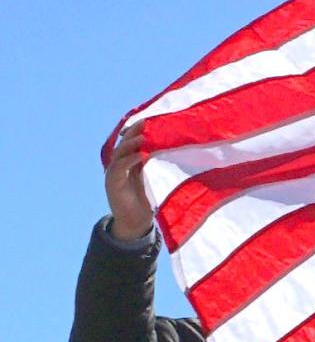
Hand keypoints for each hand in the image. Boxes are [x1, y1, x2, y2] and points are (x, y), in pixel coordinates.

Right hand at [104, 126, 153, 241]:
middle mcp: (120, 166)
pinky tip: (142, 155)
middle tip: (146, 121)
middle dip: (133, 132)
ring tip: (143, 136)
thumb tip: (175, 145)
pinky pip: (119, 168)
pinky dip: (130, 160)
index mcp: (130, 163)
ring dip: (130, 144)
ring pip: (119, 153)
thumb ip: (157, 163)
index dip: (138, 130)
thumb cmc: (149, 199)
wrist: (136, 222)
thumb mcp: (155, 177)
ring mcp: (114, 174)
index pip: (132, 142)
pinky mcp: (112, 184)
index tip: (151, 119)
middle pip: (124, 144)